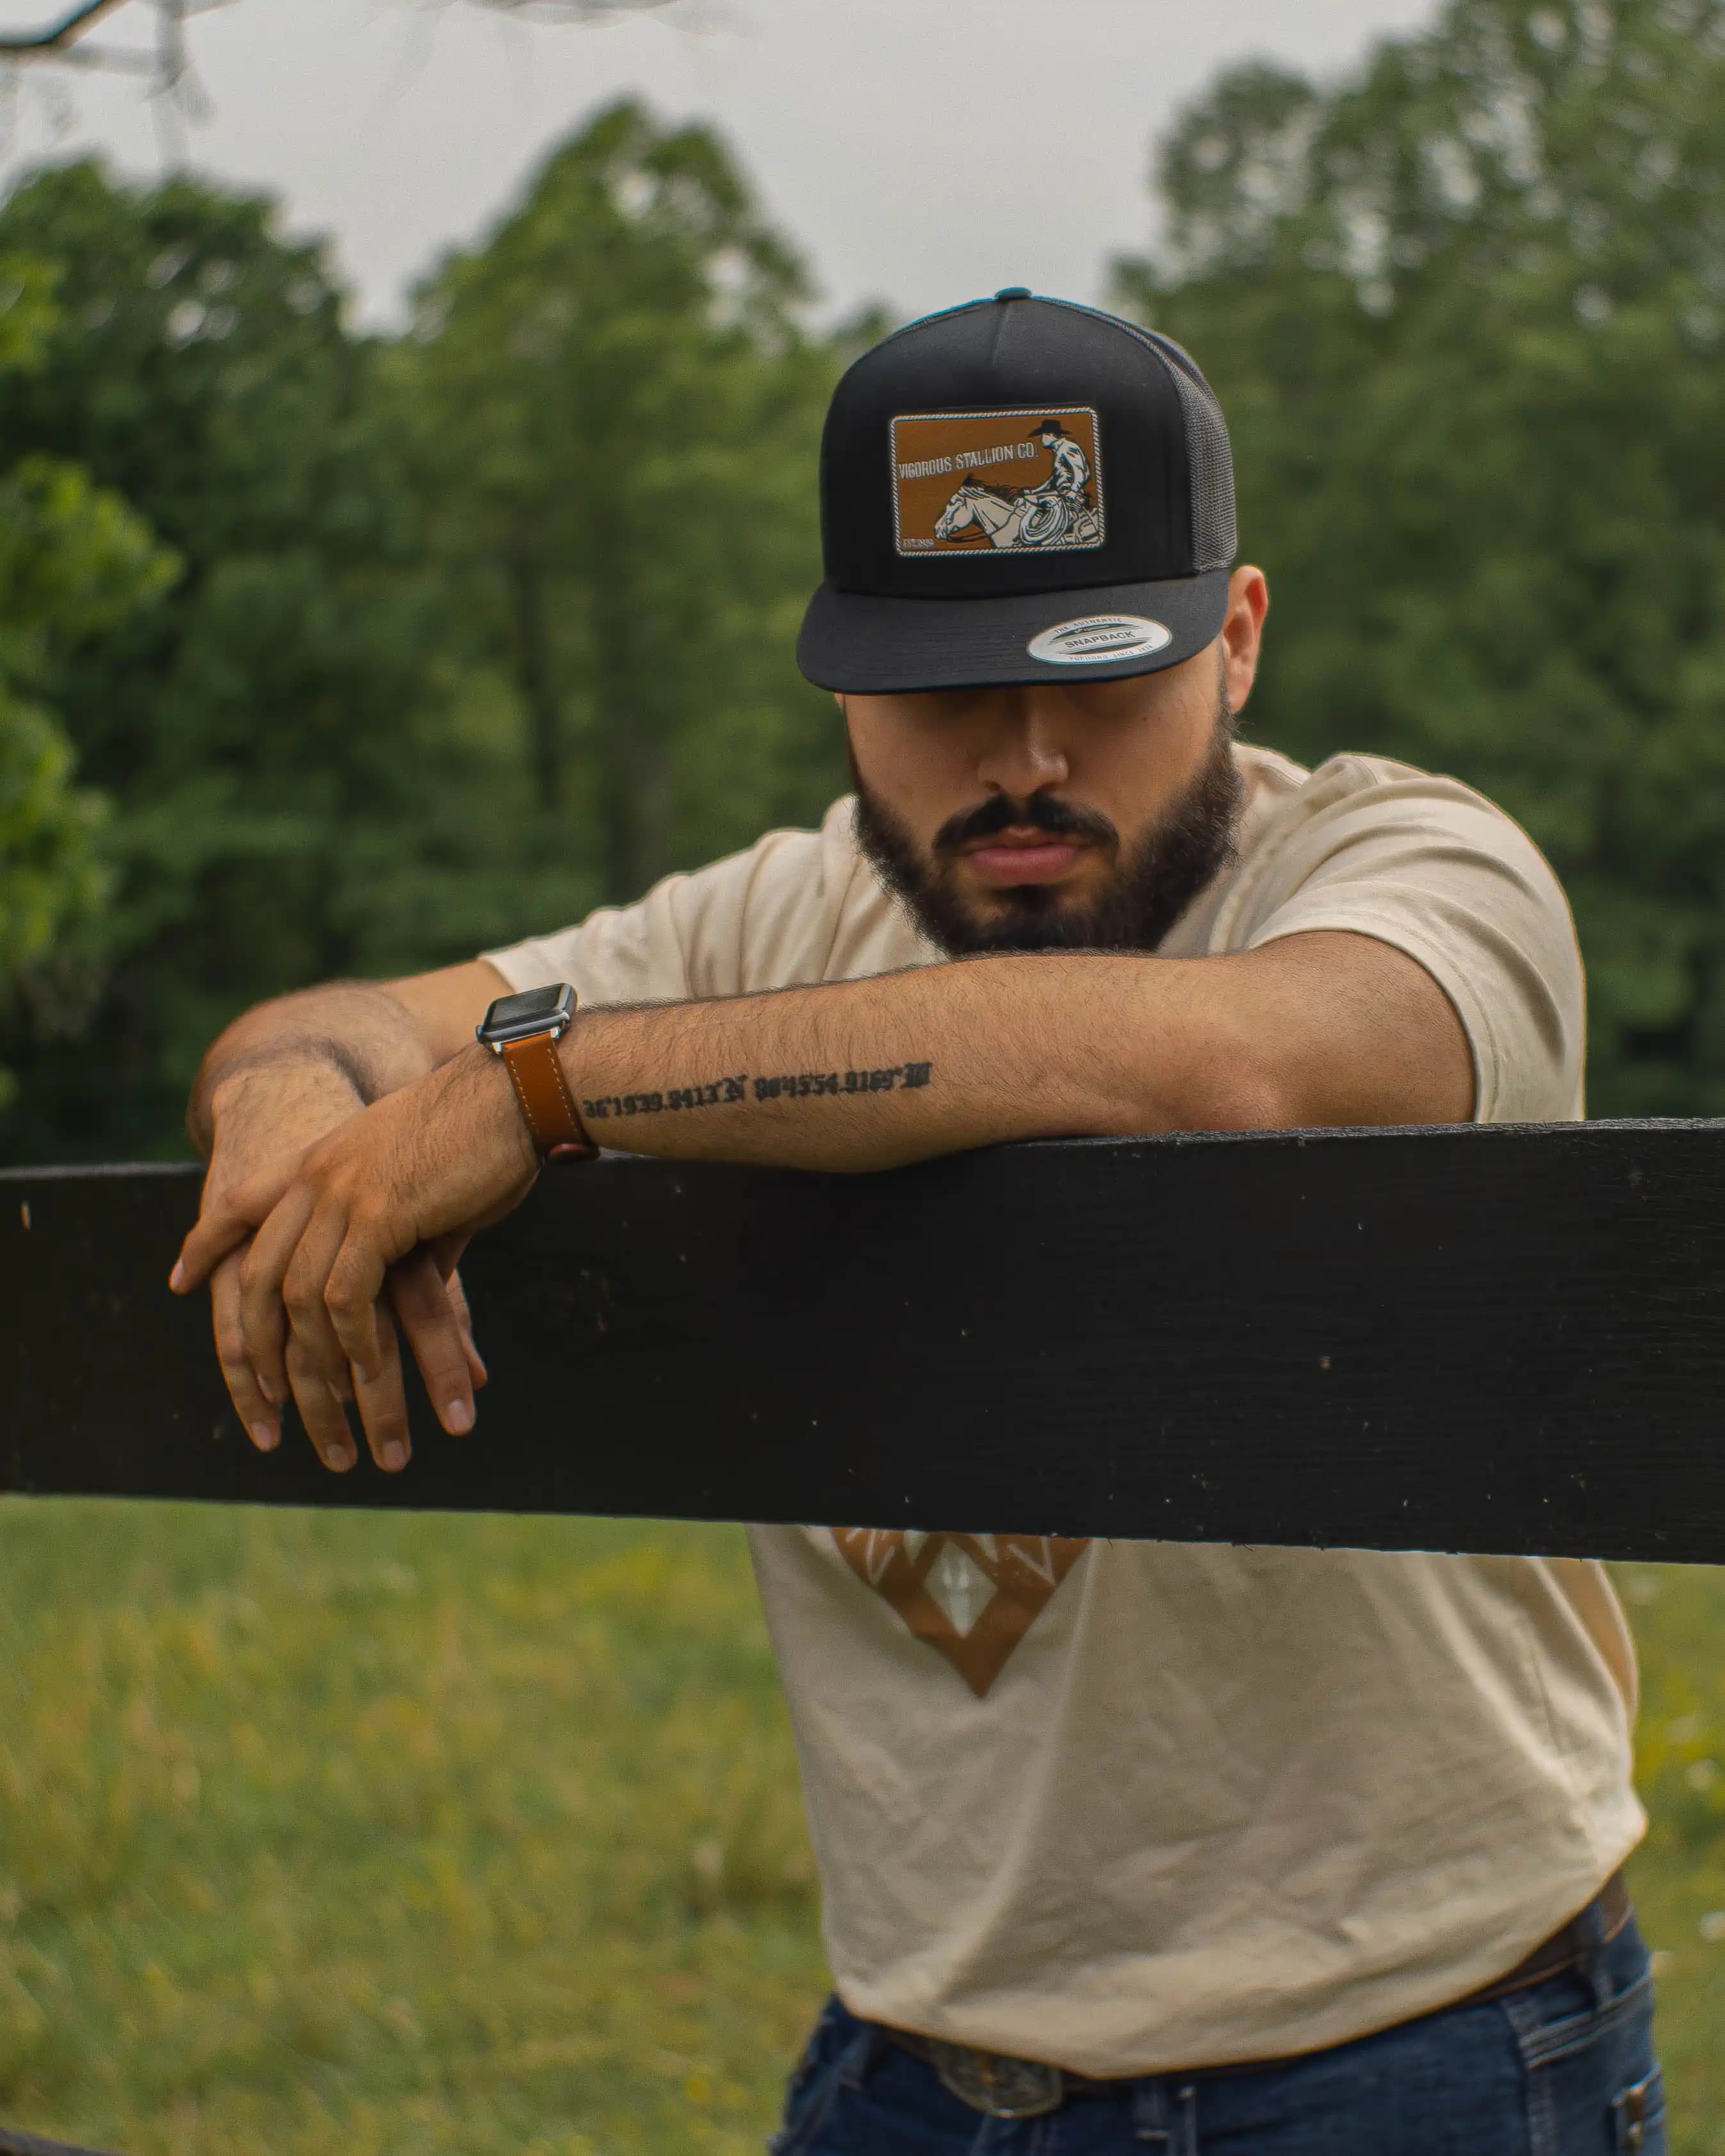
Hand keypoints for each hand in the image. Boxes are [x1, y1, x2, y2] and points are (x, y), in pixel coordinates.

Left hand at [174, 1046, 537, 1468]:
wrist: (517, 1091)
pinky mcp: (379, 1214)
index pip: (240, 1201)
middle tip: (262, 1392)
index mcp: (321, 1156)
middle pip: (258, 1269)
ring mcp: (342, 1193)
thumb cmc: (487, 1132)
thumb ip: (410, 1232)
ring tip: (331, 1403)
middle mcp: (317, 1174)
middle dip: (255, 1340)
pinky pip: (345, 1296)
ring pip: (298, 1294)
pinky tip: (371, 1370)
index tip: (181, 1279)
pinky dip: (352, 1342)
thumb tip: (428, 1278)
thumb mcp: (424, 1183)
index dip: (207, 1241)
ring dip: (313, 1360)